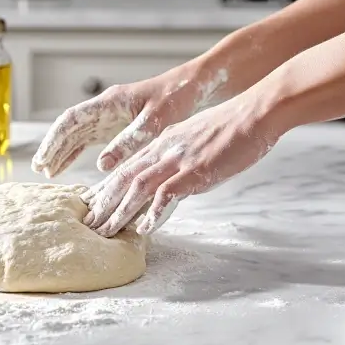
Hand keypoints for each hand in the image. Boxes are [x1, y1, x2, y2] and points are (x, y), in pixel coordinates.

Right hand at [31, 62, 226, 177]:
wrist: (192, 87)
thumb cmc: (176, 98)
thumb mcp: (155, 122)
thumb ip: (128, 142)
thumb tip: (101, 165)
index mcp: (109, 102)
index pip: (72, 120)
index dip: (55, 139)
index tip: (45, 157)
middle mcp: (103, 108)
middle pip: (68, 128)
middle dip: (52, 147)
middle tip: (39, 168)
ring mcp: (107, 117)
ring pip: (75, 135)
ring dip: (60, 152)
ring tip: (47, 172)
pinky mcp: (115, 126)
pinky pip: (88, 140)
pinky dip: (75, 153)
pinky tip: (65, 166)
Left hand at [80, 94, 282, 236]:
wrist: (255, 113)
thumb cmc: (231, 128)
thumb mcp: (193, 140)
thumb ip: (177, 157)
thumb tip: (169, 180)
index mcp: (162, 142)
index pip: (126, 167)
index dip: (107, 187)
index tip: (92, 204)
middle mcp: (163, 150)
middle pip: (124, 178)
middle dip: (104, 203)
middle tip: (89, 224)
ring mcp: (178, 159)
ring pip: (138, 187)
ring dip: (120, 211)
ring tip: (106, 231)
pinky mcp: (196, 170)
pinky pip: (168, 194)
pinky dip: (154, 212)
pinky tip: (144, 229)